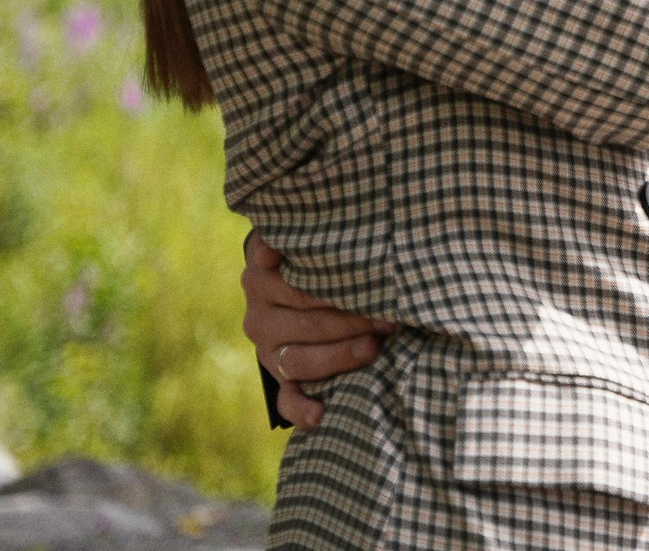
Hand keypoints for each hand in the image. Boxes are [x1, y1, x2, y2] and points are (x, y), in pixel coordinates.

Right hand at [241, 232, 392, 429]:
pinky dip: (302, 409)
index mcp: (261, 277)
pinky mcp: (278, 380)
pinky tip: (322, 414)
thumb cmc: (319, 259)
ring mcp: (267, 351)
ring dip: (338, 357)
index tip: (371, 283)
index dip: (337, 286)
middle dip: (352, 320)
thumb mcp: (310, 241)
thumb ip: (307, 233)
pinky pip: (286, 400)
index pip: (297, 286)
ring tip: (373, 348)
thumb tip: (286, 235)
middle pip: (305, 322)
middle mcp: (258, 316)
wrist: (296, 292)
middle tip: (390, 318)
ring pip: (298, 360)